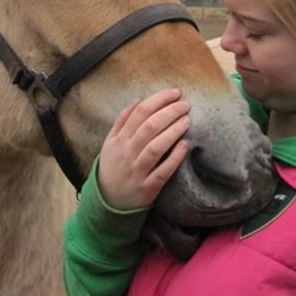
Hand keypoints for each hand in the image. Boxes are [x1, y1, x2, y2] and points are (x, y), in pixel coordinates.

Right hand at [98, 88, 190, 209]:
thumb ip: (122, 121)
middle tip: (185, 104)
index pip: (139, 112)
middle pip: (149, 126)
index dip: (159, 100)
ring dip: (173, 131)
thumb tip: (138, 100)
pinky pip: (162, 171)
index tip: (175, 93)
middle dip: (170, 111)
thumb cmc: (113, 167)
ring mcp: (137, 171)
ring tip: (187, 120)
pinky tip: (185, 145)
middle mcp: (127, 153)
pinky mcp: (147, 188)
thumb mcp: (110, 143)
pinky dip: (174, 158)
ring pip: (155, 147)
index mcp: (119, 140)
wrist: (108, 202)